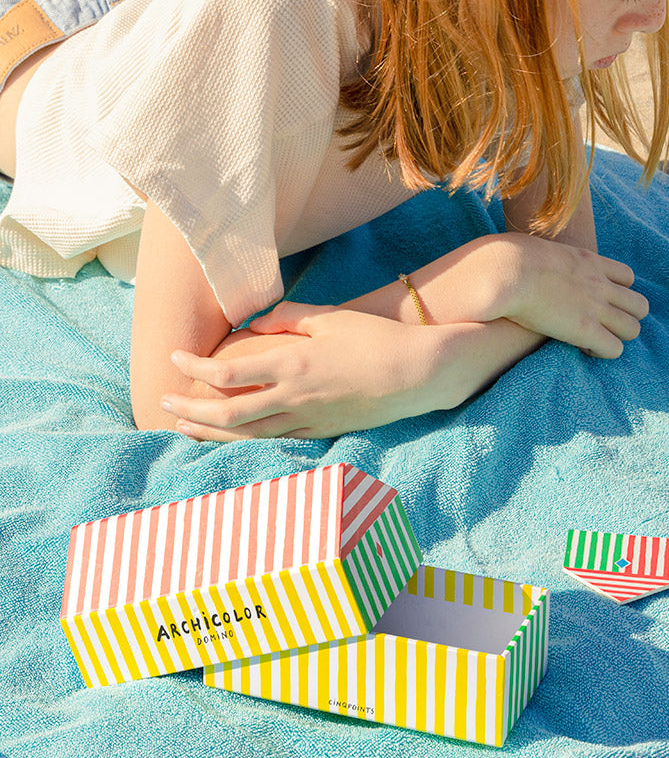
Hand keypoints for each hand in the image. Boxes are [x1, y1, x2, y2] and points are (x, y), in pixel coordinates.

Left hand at [160, 305, 436, 440]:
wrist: (417, 373)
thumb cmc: (375, 338)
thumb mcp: (330, 317)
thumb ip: (289, 317)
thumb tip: (255, 322)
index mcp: (293, 364)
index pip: (228, 374)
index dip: (195, 369)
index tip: (175, 359)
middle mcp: (294, 397)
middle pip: (227, 414)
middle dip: (189, 408)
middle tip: (162, 400)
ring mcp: (307, 419)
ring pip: (246, 435)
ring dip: (208, 432)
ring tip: (182, 425)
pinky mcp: (321, 432)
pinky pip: (274, 441)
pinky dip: (243, 441)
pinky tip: (229, 438)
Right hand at [482, 233, 647, 357]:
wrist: (506, 271)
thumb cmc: (509, 258)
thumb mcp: (535, 247)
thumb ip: (544, 255)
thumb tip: (526, 256)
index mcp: (590, 261)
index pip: (627, 277)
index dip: (618, 292)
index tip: (599, 301)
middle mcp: (600, 283)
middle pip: (639, 305)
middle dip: (626, 317)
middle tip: (602, 325)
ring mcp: (596, 307)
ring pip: (633, 329)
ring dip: (617, 336)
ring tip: (594, 339)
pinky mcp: (585, 330)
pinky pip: (614, 349)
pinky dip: (602, 352)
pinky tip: (582, 348)